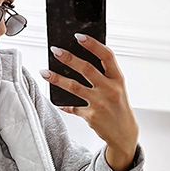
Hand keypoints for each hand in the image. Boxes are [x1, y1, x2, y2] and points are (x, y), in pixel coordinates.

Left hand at [40, 34, 138, 170]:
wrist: (124, 134)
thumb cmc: (119, 107)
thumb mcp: (118, 88)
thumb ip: (104, 74)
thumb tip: (80, 59)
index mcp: (118, 79)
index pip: (107, 56)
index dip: (93, 45)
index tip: (79, 36)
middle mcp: (110, 90)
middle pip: (87, 69)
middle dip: (69, 58)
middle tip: (56, 50)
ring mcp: (100, 104)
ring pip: (74, 87)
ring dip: (57, 78)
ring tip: (45, 72)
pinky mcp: (90, 116)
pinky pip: (72, 107)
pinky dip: (63, 103)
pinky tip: (56, 100)